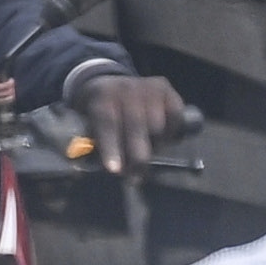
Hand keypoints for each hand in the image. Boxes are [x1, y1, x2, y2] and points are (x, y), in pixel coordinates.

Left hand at [79, 63, 194, 173]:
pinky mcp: (165, 88)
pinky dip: (170, 133)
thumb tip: (113, 169)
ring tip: (145, 157)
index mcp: (102, 96)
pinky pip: (174, 117)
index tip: (115, 170)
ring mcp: (148, 86)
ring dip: (153, 147)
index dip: (111, 147)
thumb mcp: (91, 124)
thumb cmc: (101, 114)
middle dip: (137, 157)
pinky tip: (161, 139)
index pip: (107, 122)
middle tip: (135, 178)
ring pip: (157, 126)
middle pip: (136, 125)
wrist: (112, 86)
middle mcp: (126, 88)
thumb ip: (98, 143)